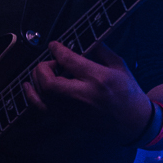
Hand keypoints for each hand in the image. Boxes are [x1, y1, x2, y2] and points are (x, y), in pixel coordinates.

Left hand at [24, 41, 152, 142]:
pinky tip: (29, 86)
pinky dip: (33, 97)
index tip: (54, 45)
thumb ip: (100, 50)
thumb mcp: (119, 65)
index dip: (57, 50)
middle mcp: (83, 96)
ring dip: (37, 80)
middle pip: (49, 82)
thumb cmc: (128, 92)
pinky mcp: (70, 120)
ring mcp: (74, 111)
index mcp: (98, 78)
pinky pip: (43, 109)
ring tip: (43, 72)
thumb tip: (83, 40)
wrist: (133, 122)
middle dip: (43, 68)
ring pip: (43, 96)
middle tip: (51, 62)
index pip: (69, 61)